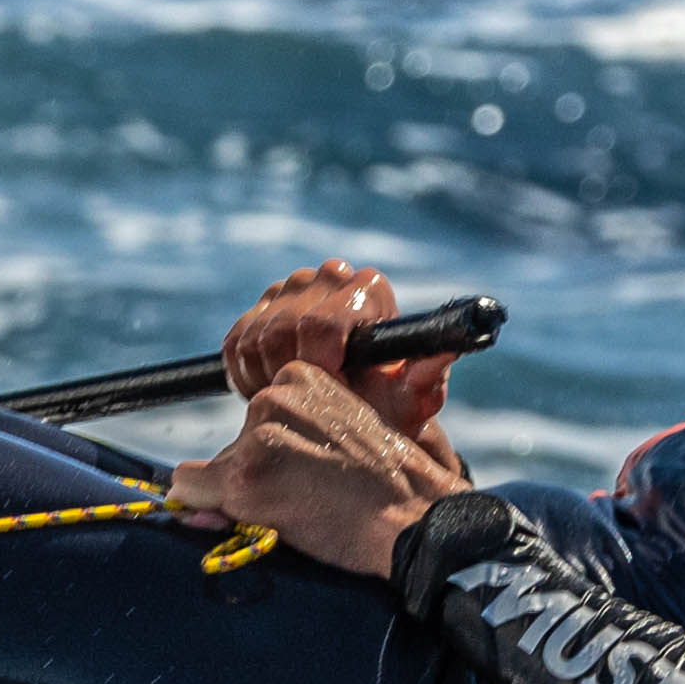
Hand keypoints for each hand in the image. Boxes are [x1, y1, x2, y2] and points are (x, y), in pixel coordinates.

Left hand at [170, 363, 470, 578]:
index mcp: (303, 376)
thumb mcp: (351, 433)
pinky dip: (208, 512)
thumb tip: (224, 449)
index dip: (284, 457)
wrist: (416, 519)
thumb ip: (297, 433)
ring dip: (247, 499)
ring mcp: (257, 436)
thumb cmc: (397, 483)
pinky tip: (268, 520)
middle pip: (237, 445)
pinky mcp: (244, 477)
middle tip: (316, 496)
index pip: (261, 419)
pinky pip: (190, 492)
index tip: (319, 473)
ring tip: (306, 509)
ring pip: (218, 472)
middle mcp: (274, 396)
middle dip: (262, 477)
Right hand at [216, 258, 466, 466]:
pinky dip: (246, 376)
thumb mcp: (413, 397)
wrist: (358, 408)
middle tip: (308, 400)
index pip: (323, 324)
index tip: (328, 391)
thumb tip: (447, 349)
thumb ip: (428, 373)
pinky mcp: (259, 307)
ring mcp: (292, 286)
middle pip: (284, 329)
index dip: (318, 365)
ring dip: (268, 380)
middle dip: (290, 374)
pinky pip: (237, 344)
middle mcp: (331, 275)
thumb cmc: (390, 405)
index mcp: (368, 289)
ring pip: (256, 339)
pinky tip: (273, 389)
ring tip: (294, 398)